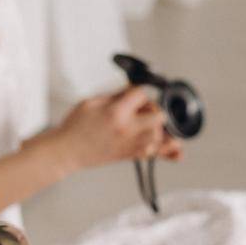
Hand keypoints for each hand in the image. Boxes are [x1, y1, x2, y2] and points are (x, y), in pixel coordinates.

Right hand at [54, 86, 177, 171]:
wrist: (67, 151)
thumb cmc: (75, 126)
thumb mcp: (92, 101)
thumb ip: (116, 94)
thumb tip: (134, 89)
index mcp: (116, 113)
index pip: (141, 94)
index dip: (139, 90)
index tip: (133, 93)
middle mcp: (127, 130)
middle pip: (159, 115)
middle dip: (153, 109)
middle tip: (141, 110)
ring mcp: (131, 145)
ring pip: (163, 137)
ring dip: (162, 128)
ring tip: (154, 125)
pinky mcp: (131, 155)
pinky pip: (158, 155)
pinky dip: (169, 153)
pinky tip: (177, 152)